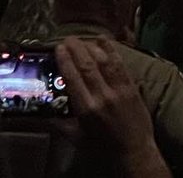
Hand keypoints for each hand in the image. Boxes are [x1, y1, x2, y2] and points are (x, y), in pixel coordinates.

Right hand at [55, 37, 164, 166]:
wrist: (133, 149)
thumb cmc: (102, 145)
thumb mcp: (76, 136)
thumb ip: (59, 123)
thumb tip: (44, 113)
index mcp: (86, 108)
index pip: (73, 78)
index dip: (66, 60)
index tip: (59, 49)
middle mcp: (103, 95)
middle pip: (88, 65)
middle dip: (77, 49)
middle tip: (68, 39)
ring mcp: (120, 89)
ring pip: (106, 61)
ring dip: (94, 47)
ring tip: (84, 39)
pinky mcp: (133, 86)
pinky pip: (121, 65)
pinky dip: (113, 51)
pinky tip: (106, 42)